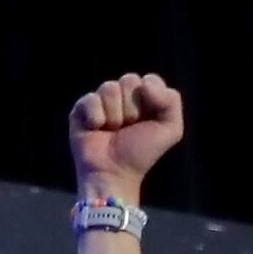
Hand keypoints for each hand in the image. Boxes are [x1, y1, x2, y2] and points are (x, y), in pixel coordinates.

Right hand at [69, 72, 184, 203]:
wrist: (114, 174)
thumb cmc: (141, 154)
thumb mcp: (171, 129)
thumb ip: (171, 100)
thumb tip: (144, 84)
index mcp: (144, 96)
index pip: (150, 79)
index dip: (150, 99)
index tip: (147, 120)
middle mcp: (122, 95)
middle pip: (129, 80)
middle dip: (132, 108)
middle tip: (128, 128)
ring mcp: (101, 101)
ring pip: (109, 88)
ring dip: (115, 115)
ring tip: (112, 131)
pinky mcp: (81, 109)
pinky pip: (90, 99)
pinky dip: (96, 117)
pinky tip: (96, 130)